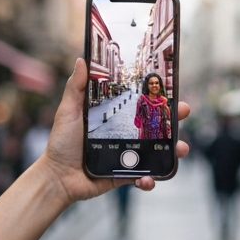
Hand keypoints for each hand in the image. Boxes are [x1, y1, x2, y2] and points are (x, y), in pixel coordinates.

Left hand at [38, 58, 190, 207]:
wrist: (56, 177)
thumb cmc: (61, 143)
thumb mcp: (68, 111)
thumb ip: (76, 87)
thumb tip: (81, 60)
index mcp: (114, 118)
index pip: (141, 105)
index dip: (158, 98)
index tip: (171, 90)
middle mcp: (124, 135)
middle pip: (156, 126)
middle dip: (174, 120)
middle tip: (183, 112)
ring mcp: (127, 156)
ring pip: (157, 152)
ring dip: (173, 151)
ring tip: (180, 150)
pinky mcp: (124, 175)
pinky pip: (143, 177)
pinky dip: (150, 180)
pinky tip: (147, 179)